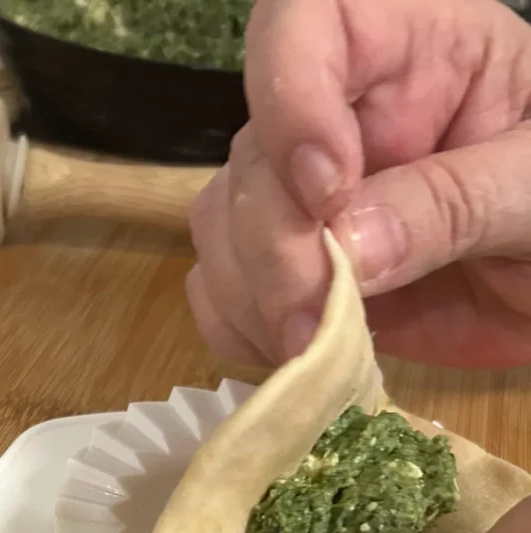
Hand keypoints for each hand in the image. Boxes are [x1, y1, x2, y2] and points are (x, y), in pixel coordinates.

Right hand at [188, 0, 530, 368]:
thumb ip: (457, 203)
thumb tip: (346, 244)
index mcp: (415, 52)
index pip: (310, 19)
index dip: (290, 92)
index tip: (327, 191)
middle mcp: (340, 119)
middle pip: (252, 155)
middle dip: (274, 245)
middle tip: (317, 317)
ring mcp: (302, 200)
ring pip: (220, 225)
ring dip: (251, 295)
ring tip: (313, 345)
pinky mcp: (286, 273)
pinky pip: (221, 290)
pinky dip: (242, 330)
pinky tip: (294, 354)